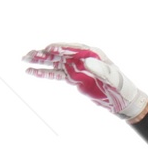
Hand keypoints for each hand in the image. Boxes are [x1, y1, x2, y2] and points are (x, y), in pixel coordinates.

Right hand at [22, 42, 147, 120]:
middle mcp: (82, 58)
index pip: (73, 48)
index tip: (49, 48)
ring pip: (55, 63)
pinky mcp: (74, 78)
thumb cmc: (121, 87)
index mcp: (93, 53)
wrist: (122, 100)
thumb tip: (85, 61)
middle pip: (60, 54)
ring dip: (40, 62)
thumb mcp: (112, 78)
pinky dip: (45, 74)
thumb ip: (100, 69)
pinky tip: (32, 72)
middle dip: (44, 54)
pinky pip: (56, 75)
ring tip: (25, 60)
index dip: (61, 48)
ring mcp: (76, 68)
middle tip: (28, 54)